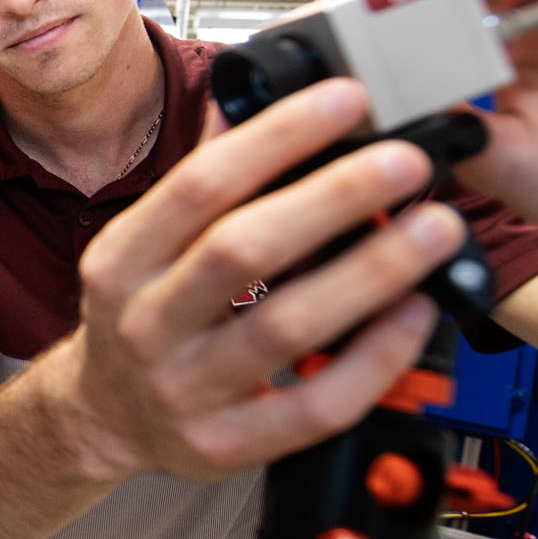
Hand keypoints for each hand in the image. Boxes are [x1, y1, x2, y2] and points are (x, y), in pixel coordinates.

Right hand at [51, 78, 464, 483]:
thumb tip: (258, 93)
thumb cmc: (139, 317)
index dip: (278, 137)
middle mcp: (144, 324)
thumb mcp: (143, 243)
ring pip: (285, 326)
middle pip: (242, 251)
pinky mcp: (228, 445)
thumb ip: (203, 177)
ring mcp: (183, 391)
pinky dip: (374, 357)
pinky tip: (416, 313)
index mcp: (121, 260)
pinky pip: (316, 404)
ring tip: (435, 230)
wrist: (102, 418)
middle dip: (333, 198)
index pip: (201, 185)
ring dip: (371, 273)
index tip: (346, 100)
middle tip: (405, 160)